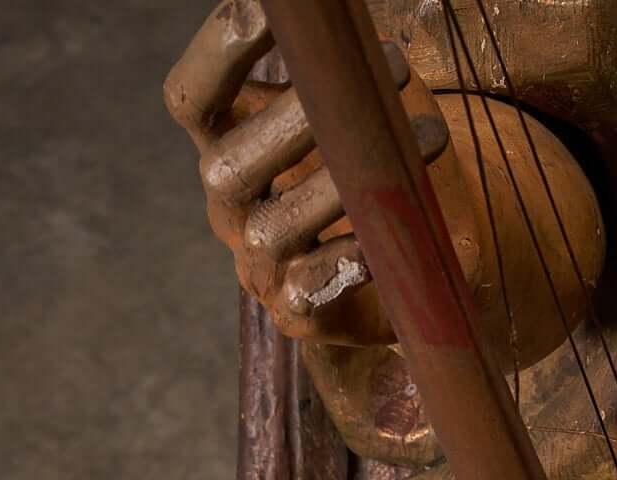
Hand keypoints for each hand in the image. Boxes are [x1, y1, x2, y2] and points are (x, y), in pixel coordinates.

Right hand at [163, 0, 395, 344]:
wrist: (417, 260)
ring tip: (423, 139)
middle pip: (226, 168)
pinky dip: (347, 260)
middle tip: (365, 78)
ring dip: (339, 187)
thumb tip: (338, 17)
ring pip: (273, 231)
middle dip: (290, 121)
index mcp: (227, 145)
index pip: (192, 100)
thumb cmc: (377, 167)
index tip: (270, 7)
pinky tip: (386, 233)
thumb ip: (333, 73)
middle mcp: (231, 207)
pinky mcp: (299, 312)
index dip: (220, 52)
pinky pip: (311, 291)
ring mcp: (260, 266)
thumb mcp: (350, 110)